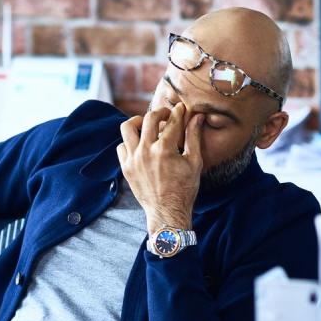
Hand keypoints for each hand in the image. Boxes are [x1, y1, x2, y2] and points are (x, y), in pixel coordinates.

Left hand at [117, 103, 204, 235]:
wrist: (167, 212)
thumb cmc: (184, 189)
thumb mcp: (194, 162)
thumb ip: (194, 137)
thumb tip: (198, 117)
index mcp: (164, 149)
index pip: (172, 122)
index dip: (179, 112)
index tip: (181, 108)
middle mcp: (145, 151)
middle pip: (149, 118)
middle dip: (160, 112)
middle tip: (166, 115)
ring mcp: (133, 159)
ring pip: (127, 128)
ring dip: (138, 122)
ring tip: (147, 125)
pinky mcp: (125, 168)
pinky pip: (122, 146)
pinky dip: (130, 142)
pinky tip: (141, 145)